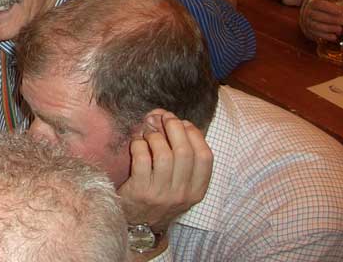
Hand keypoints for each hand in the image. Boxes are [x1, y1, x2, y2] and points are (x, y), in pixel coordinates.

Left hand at [118, 111, 212, 231]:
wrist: (138, 224)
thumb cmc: (160, 196)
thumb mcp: (180, 184)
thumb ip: (182, 156)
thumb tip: (174, 119)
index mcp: (197, 190)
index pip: (205, 157)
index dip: (195, 134)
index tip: (183, 123)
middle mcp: (182, 193)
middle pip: (184, 151)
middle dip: (174, 127)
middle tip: (163, 118)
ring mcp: (162, 194)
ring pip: (163, 154)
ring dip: (155, 136)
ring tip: (148, 131)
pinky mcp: (141, 191)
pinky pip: (142, 158)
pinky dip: (139, 144)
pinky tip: (137, 142)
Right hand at [299, 0, 342, 42]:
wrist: (307, 11)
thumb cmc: (320, 3)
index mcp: (311, 2)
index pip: (319, 4)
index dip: (331, 8)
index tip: (342, 10)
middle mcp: (307, 12)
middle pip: (318, 16)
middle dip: (332, 20)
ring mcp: (306, 22)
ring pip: (316, 26)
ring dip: (330, 29)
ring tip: (340, 29)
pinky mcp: (308, 31)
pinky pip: (315, 35)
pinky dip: (325, 36)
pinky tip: (334, 37)